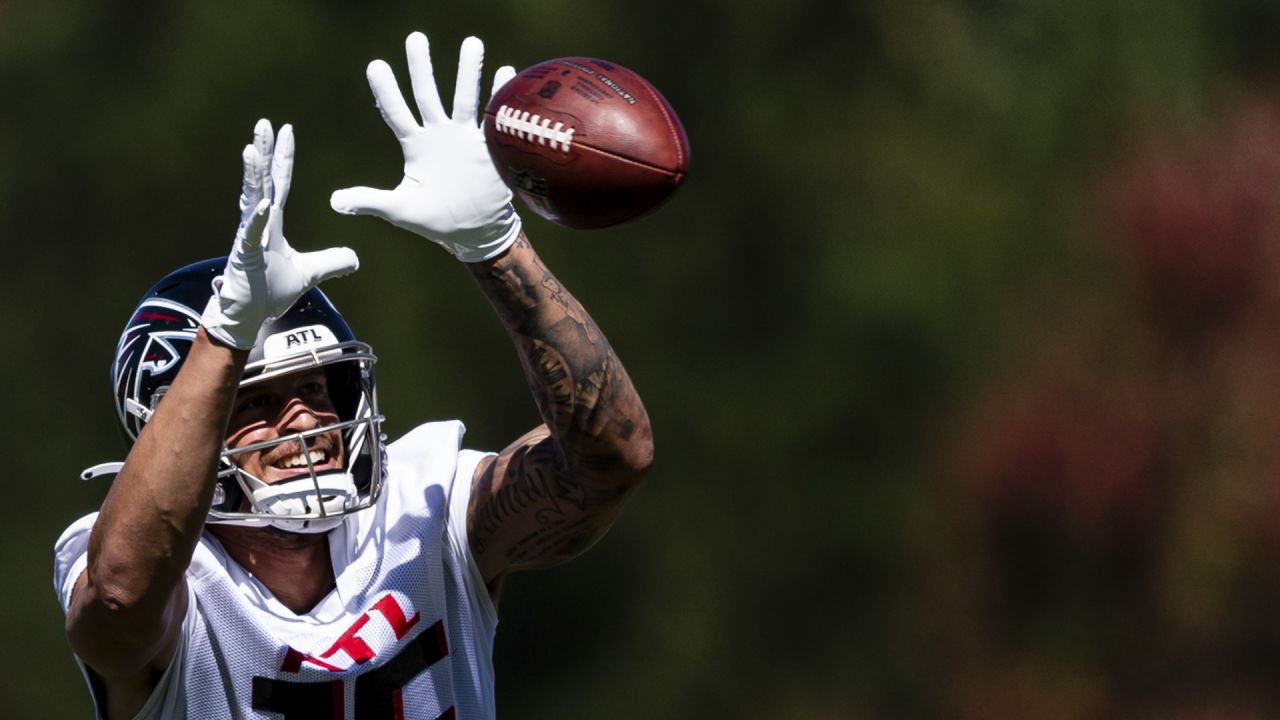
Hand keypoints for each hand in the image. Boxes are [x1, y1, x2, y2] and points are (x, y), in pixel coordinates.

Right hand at [202, 119, 359, 348]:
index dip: (283, 157)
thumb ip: (331, 262)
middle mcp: (257, 223)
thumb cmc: (269, 291)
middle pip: (262, 180)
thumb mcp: (310, 273)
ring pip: (251, 199)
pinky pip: (251, 234)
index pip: (279, 182)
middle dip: (264, 151)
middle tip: (264, 122)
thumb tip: (355, 259)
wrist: (248, 316)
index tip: (287, 129)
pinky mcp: (244, 255)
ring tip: (253, 148)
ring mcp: (248, 237)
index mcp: (272, 222)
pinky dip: (257, 220)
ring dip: (252, 174)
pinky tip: (262, 204)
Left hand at [330, 32, 521, 262]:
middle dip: (421, 67)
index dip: (386, 91)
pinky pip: (494, 116)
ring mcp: (465, 137)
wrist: (477, 231)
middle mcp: (439, 134)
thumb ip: (371, 201)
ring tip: (471, 42)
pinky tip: (505, 73)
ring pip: (465, 97)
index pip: (396, 113)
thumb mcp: (401, 210)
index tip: (375, 65)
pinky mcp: (489, 146)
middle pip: (427, 94)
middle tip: (415, 38)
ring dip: (468, 71)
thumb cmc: (436, 219)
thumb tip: (333, 202)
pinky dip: (500, 95)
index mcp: (415, 146)